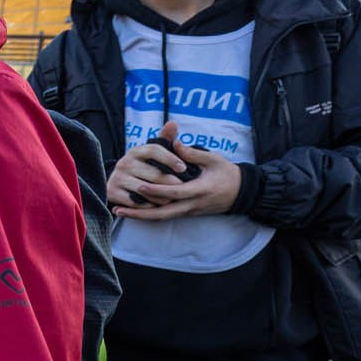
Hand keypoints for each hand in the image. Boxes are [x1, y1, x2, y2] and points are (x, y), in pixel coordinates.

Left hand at [108, 121, 243, 220]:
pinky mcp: (186, 213)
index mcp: (199, 190)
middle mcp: (192, 204)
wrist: (241, 193)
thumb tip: (175, 143)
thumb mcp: (214, 159)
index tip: (139, 185)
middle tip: (119, 208)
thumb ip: (193, 153)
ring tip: (119, 211)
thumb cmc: (227, 173)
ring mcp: (188, 211)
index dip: (156, 190)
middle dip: (140, 212)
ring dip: (140, 216)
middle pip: (163, 213)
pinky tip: (133, 212)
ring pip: (162, 217)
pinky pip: (165, 216)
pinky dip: (149, 215)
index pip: (174, 192)